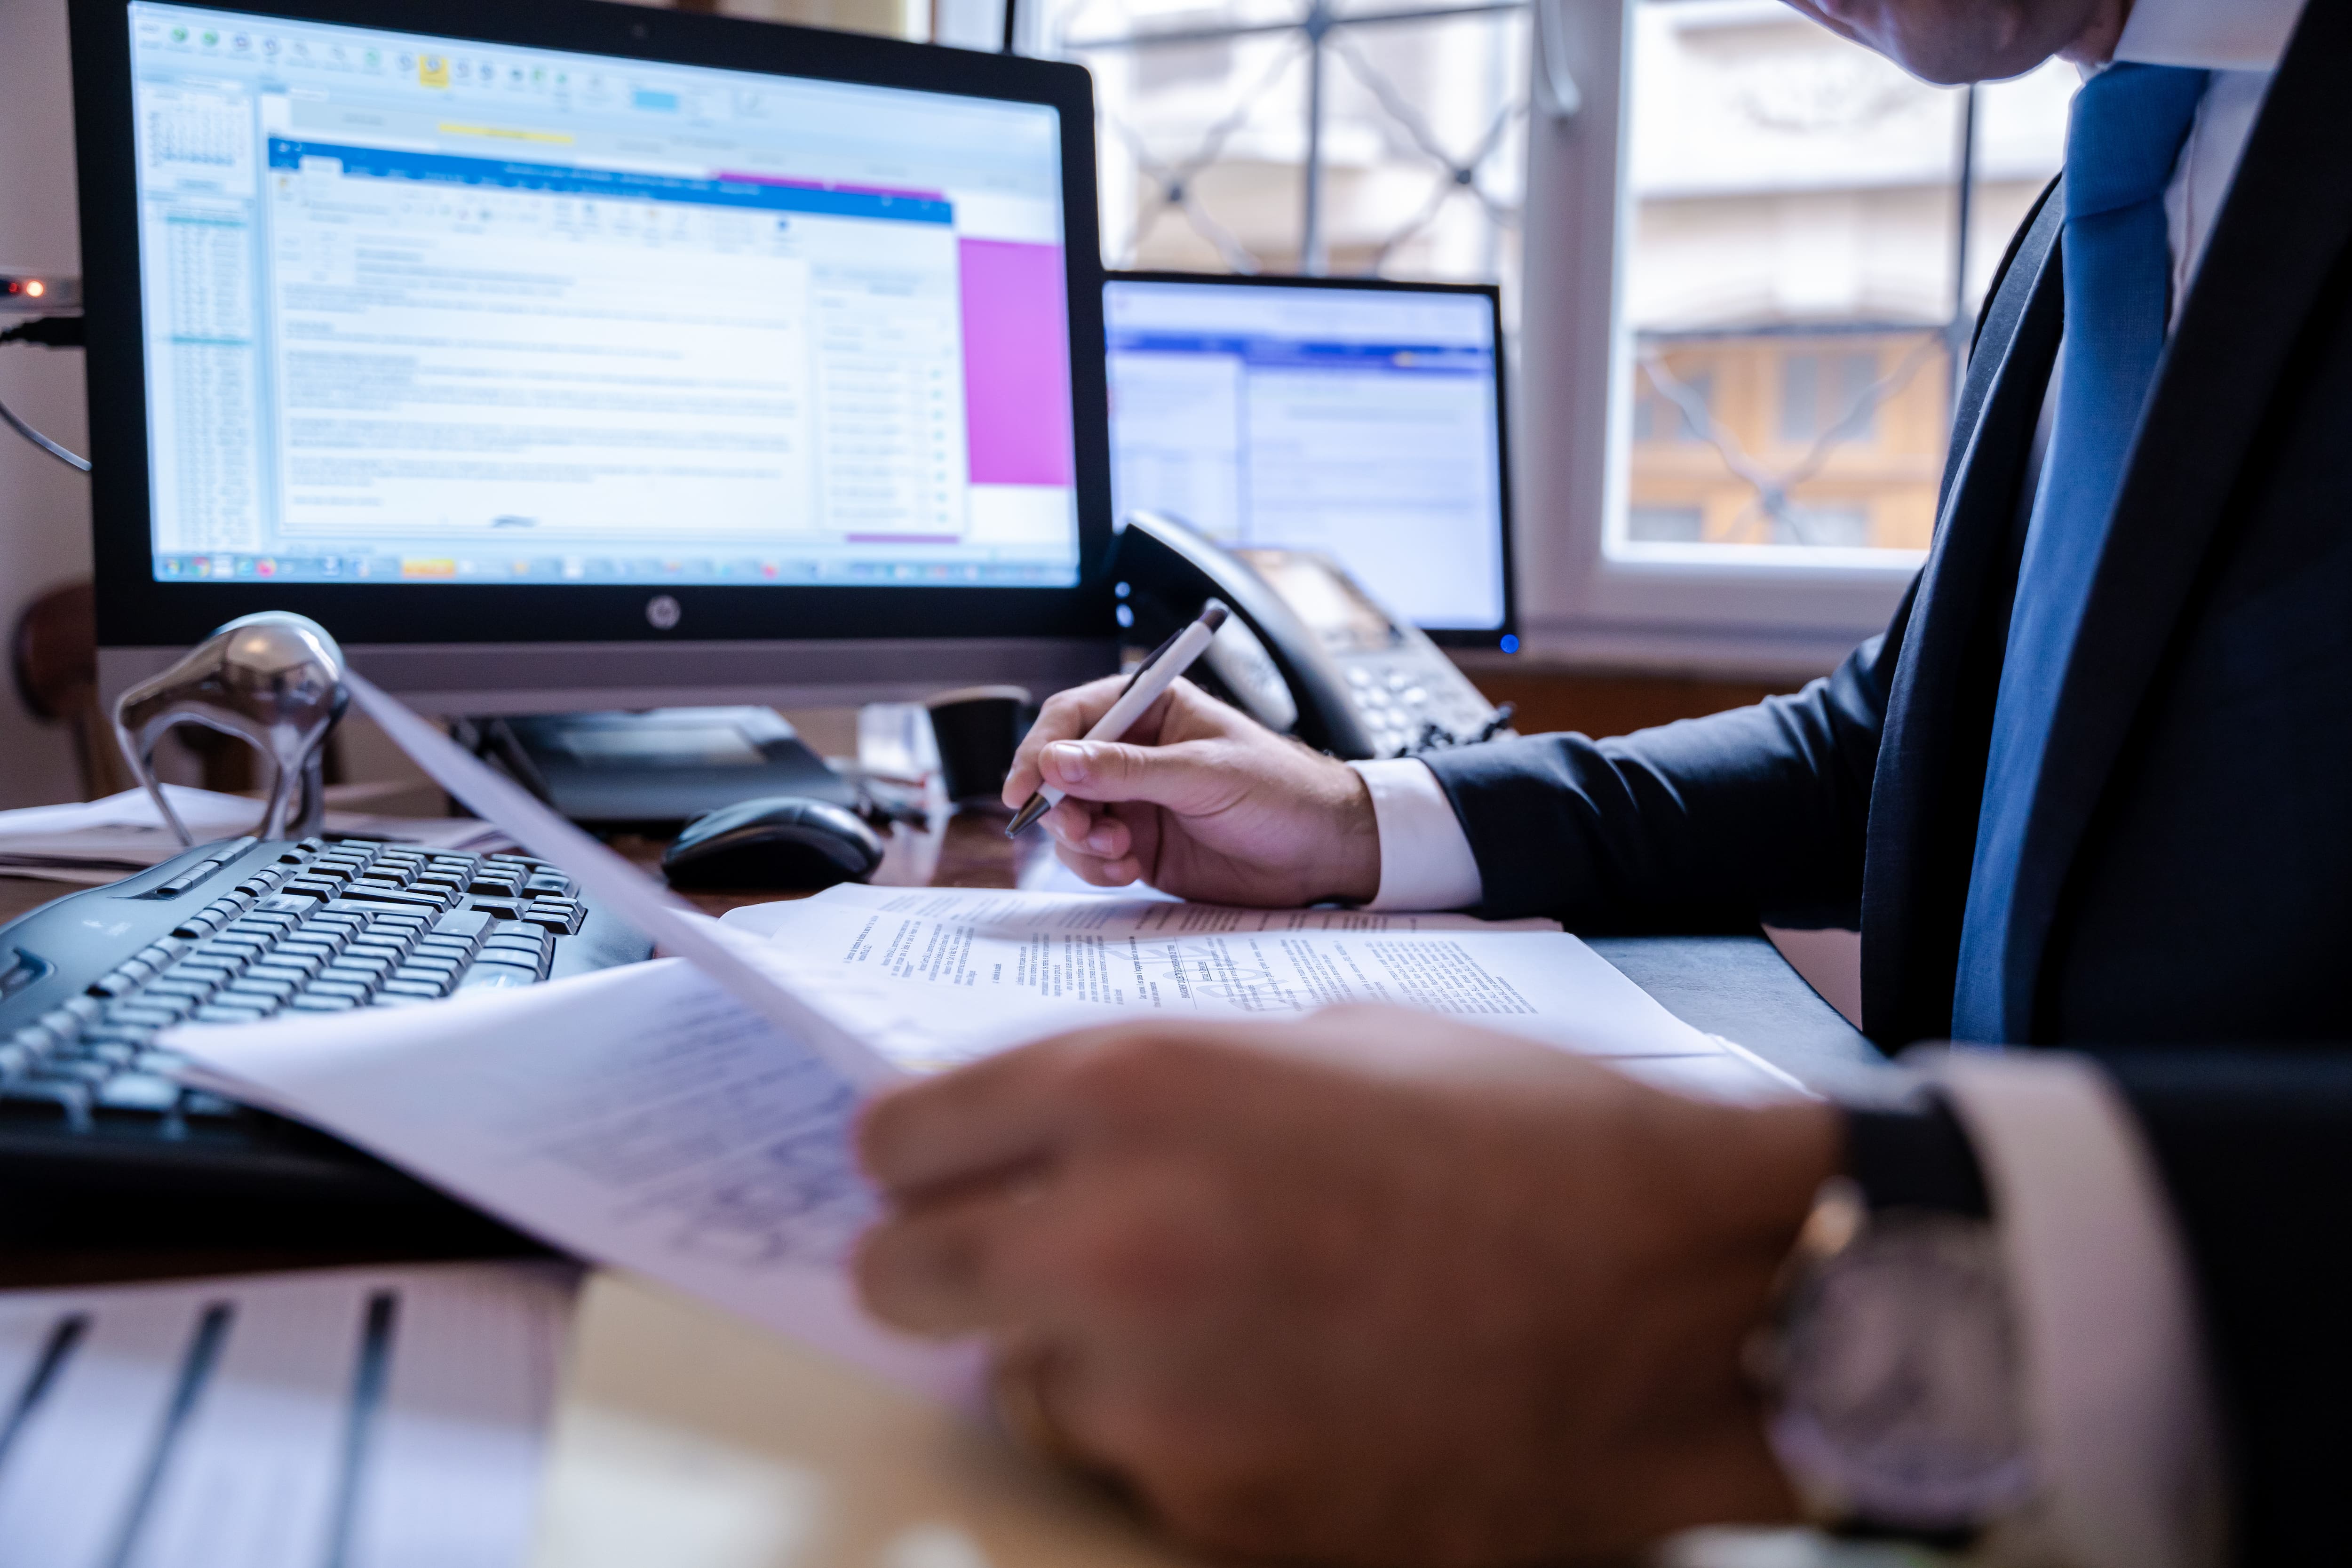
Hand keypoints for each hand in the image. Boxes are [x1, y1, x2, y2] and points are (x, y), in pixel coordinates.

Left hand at [855, 1007, 1840, 1565]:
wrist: (1688, 1302)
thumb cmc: (1531, 1143)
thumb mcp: (1329, 1042)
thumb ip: (1160, 1090)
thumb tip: (1054, 1136)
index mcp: (1130, 1092)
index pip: (897, 1139)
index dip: (926, 1156)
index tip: (952, 1173)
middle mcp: (1108, 1241)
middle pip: (901, 1276)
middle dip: (954, 1263)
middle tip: (1037, 1260)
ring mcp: (1156, 1397)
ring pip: (1018, 1388)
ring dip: (1083, 1360)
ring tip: (1223, 1325)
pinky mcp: (1215, 1515)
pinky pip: (1130, 1471)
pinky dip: (1183, 1441)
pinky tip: (1292, 1393)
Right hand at [1003, 675, 1377, 905]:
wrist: (1322, 851)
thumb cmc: (1280, 791)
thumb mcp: (1202, 773)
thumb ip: (1128, 770)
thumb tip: (1059, 762)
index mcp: (1152, 709)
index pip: (1075, 716)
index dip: (1042, 748)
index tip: (1026, 785)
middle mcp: (1135, 752)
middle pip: (1061, 771)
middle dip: (1059, 804)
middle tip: (1079, 828)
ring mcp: (1135, 801)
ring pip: (1070, 817)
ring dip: (1080, 839)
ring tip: (1119, 851)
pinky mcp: (1139, 844)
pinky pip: (1092, 854)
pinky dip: (1097, 866)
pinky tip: (1129, 869)